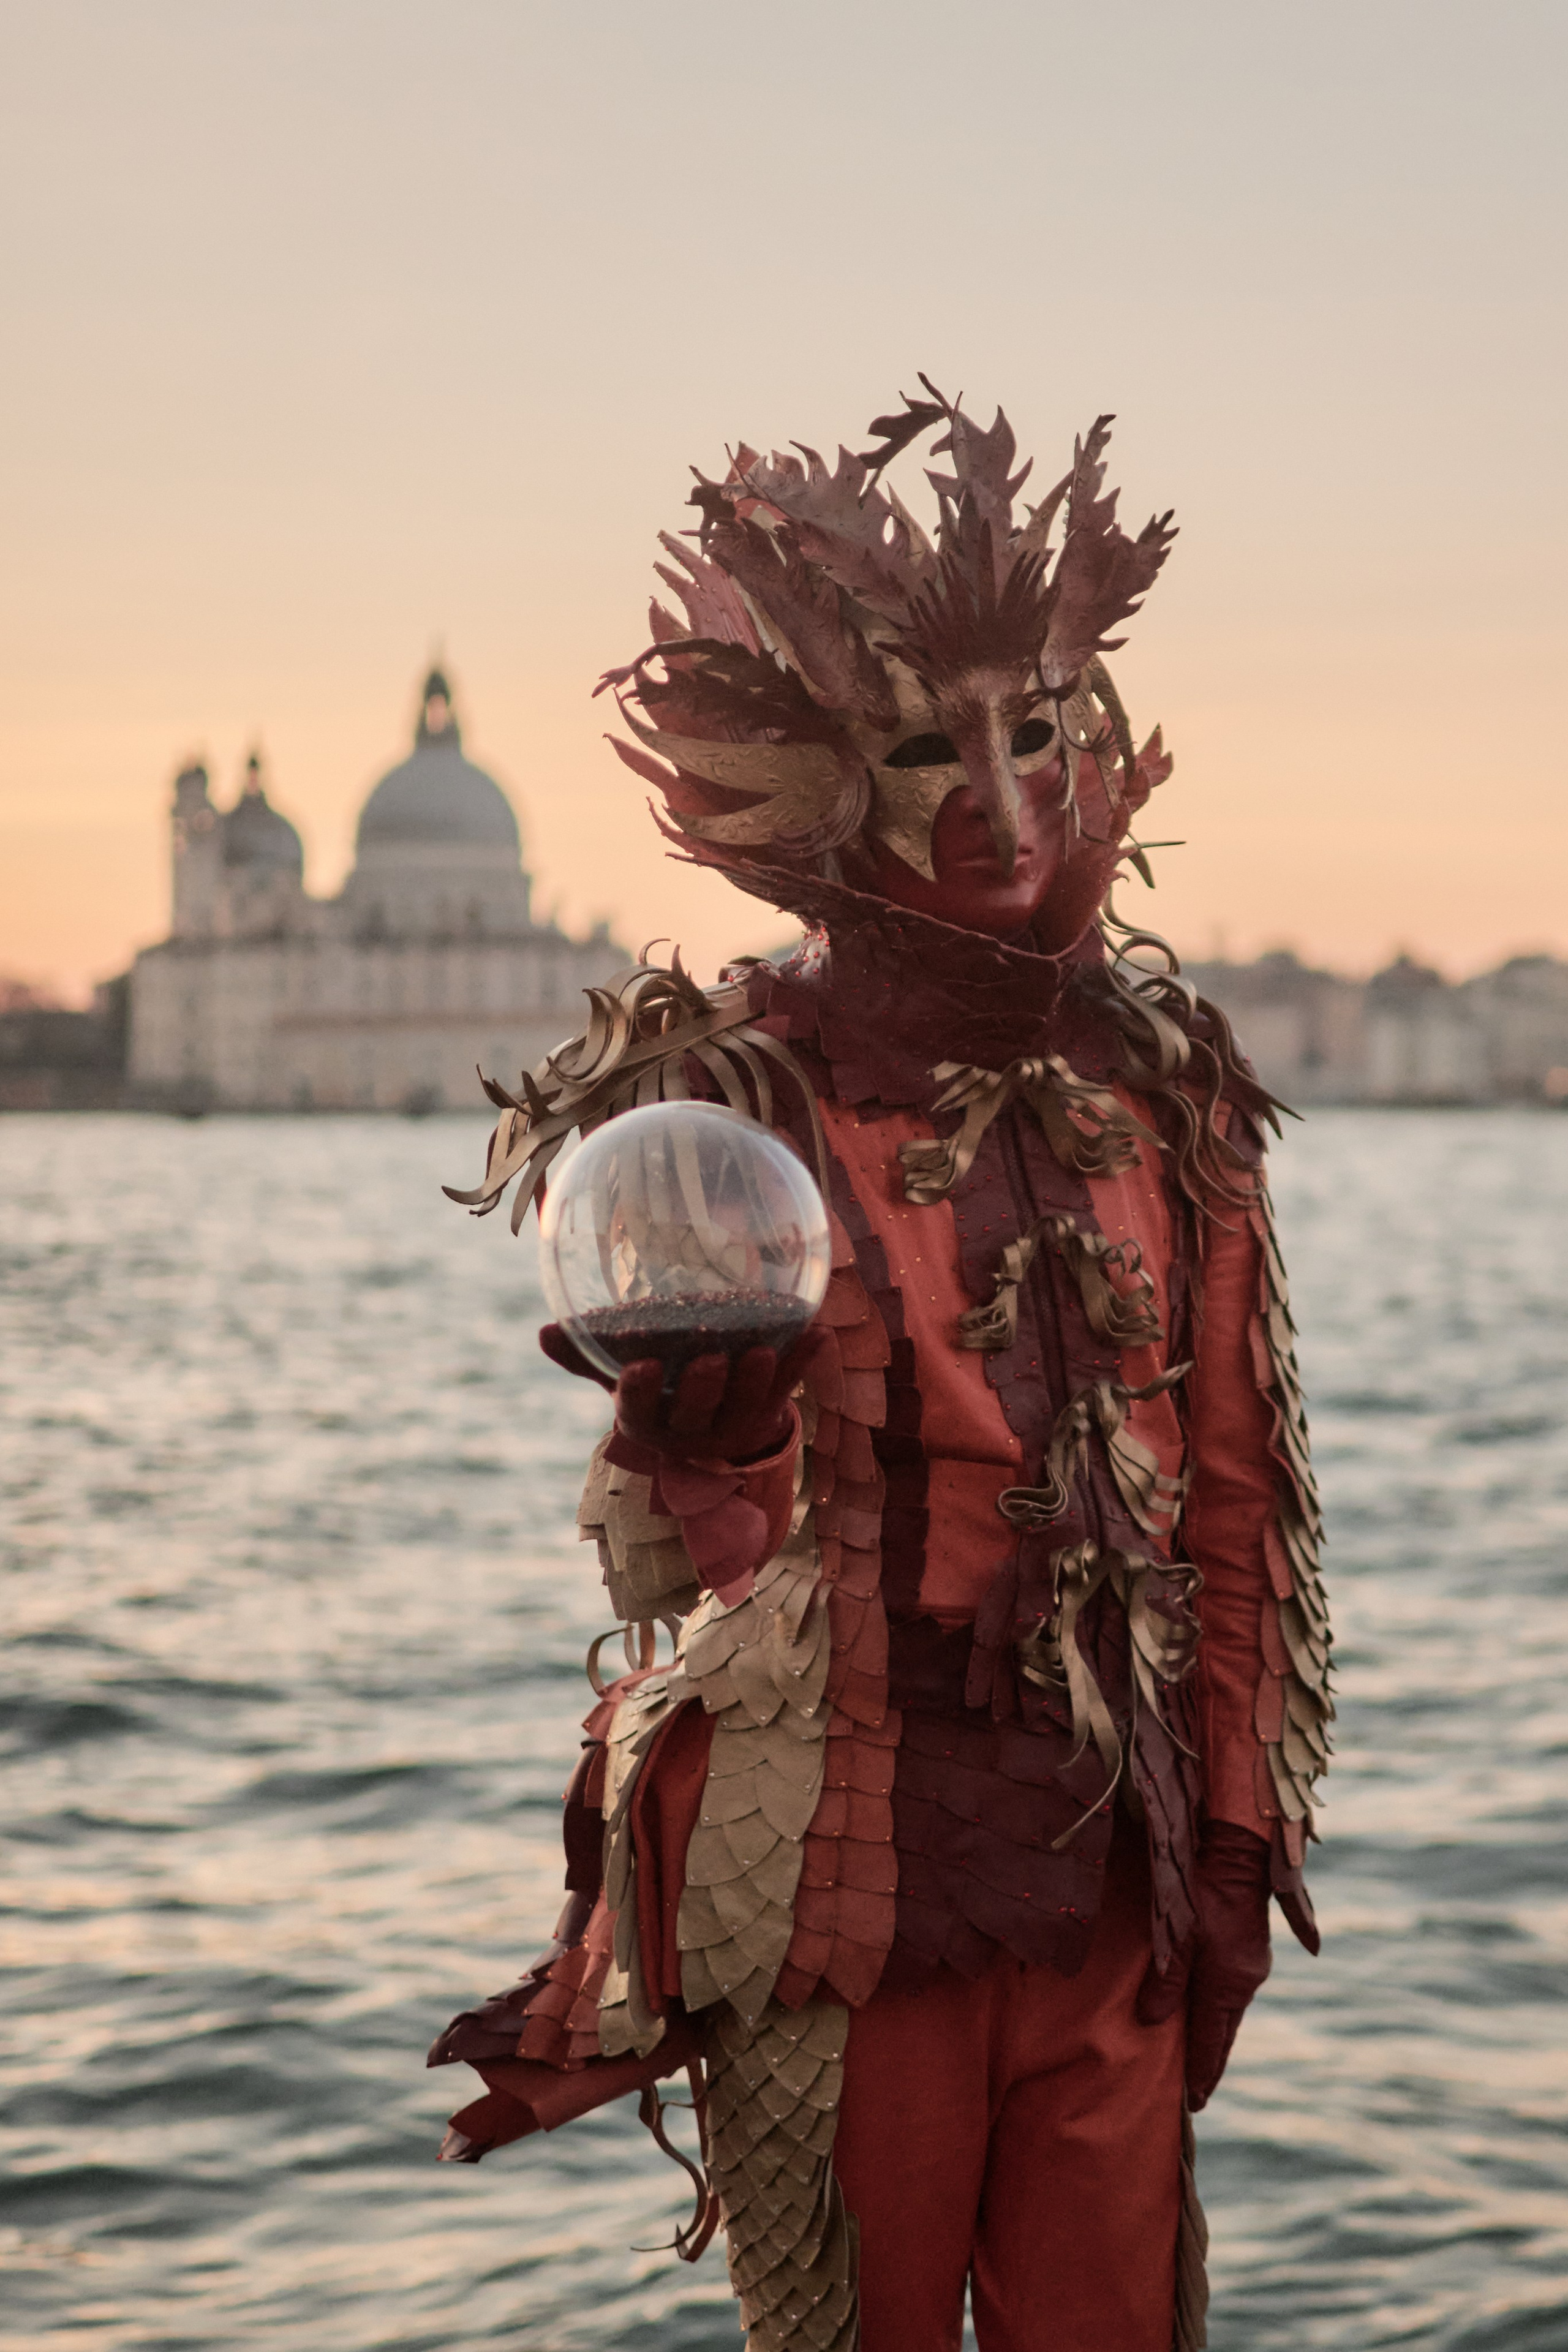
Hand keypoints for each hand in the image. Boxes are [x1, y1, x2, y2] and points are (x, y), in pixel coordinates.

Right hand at [539, 1320, 826, 1463]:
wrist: (706, 1425)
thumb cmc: (657, 1389)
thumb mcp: (621, 1376)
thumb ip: (588, 1355)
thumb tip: (545, 1330)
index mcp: (649, 1424)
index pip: (640, 1412)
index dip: (641, 1393)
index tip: (642, 1367)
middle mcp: (691, 1433)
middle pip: (697, 1416)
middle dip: (705, 1390)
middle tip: (712, 1359)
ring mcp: (734, 1427)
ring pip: (747, 1408)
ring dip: (757, 1381)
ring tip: (763, 1350)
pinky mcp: (768, 1413)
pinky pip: (788, 1389)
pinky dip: (803, 1363)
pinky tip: (819, 1333)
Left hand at [1137, 1820, 1272, 2109]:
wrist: (1239, 1854)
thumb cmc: (1201, 1893)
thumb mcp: (1175, 1936)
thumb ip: (1164, 1981)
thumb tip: (1150, 2021)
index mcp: (1226, 1985)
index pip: (1212, 2043)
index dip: (1201, 2074)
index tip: (1193, 2104)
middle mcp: (1244, 1983)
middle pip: (1224, 2033)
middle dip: (1210, 2062)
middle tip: (1197, 2092)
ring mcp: (1252, 1966)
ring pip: (1230, 2013)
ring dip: (1216, 2036)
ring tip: (1200, 2058)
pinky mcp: (1251, 1951)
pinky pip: (1234, 1993)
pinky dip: (1220, 2011)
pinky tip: (1211, 2011)